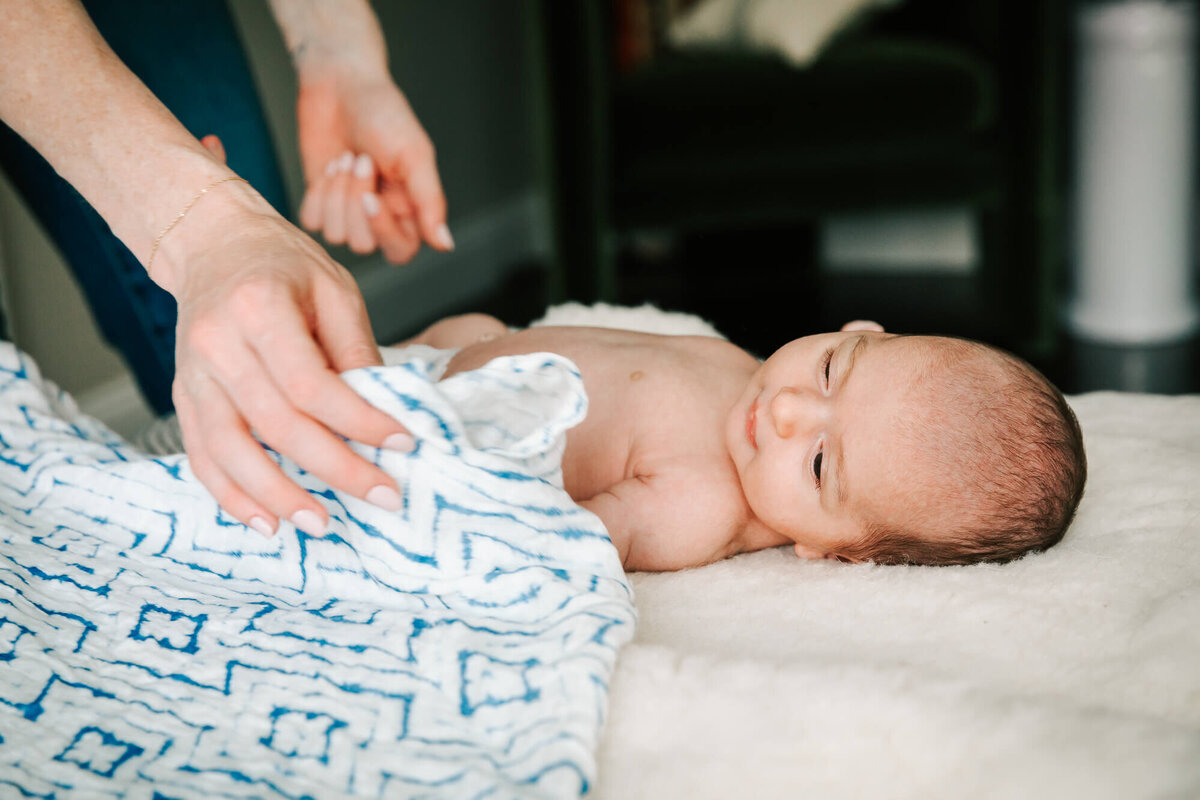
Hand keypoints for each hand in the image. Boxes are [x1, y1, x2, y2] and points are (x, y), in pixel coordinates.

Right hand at [161, 158, 413, 535]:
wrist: (213, 245)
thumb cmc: (283, 265)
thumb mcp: (334, 288)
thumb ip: (355, 348)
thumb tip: (383, 410)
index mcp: (258, 307)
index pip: (311, 383)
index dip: (359, 420)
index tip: (402, 443)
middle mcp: (217, 345)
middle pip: (276, 424)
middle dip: (335, 468)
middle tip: (383, 497)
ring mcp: (192, 375)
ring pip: (231, 451)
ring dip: (279, 496)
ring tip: (323, 525)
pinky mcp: (183, 397)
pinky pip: (202, 457)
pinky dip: (232, 496)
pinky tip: (267, 522)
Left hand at [296, 71, 451, 263]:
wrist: (340, 84)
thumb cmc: (384, 114)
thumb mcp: (414, 155)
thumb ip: (431, 201)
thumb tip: (445, 245)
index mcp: (410, 210)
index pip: (401, 250)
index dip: (382, 229)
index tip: (370, 196)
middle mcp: (380, 217)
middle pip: (363, 243)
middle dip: (354, 199)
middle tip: (361, 158)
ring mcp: (348, 212)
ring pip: (335, 234)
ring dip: (336, 191)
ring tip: (347, 156)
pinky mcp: (320, 201)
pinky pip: (312, 221)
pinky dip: (317, 193)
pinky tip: (329, 166)